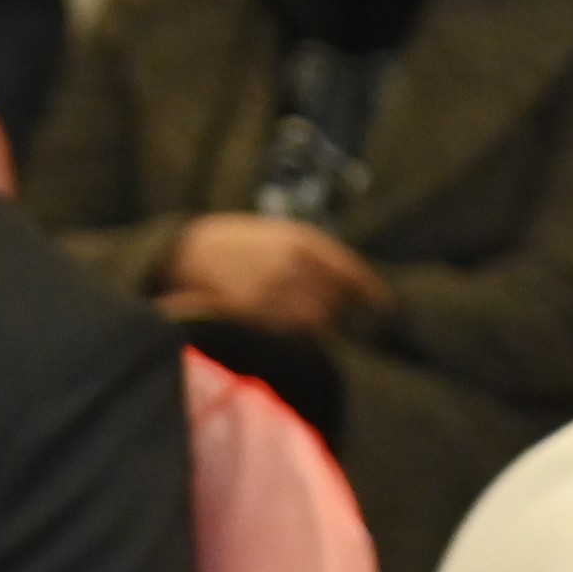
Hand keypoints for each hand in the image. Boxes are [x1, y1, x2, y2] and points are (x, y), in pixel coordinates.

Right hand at [154, 215, 386, 335]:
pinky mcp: (251, 314)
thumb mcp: (280, 233)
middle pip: (335, 303)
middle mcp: (292, 266)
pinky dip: (293, 337)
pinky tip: (288, 334)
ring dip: (317, 329)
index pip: (351, 273)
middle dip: (339, 314)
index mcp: (304, 242)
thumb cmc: (236, 242)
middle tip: (339, 321)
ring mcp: (272, 291)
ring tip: (309, 327)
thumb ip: (315, 256)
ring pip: (314, 323)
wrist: (186, 249)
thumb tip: (348, 286)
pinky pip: (285, 334)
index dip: (372, 293)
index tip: (385, 307)